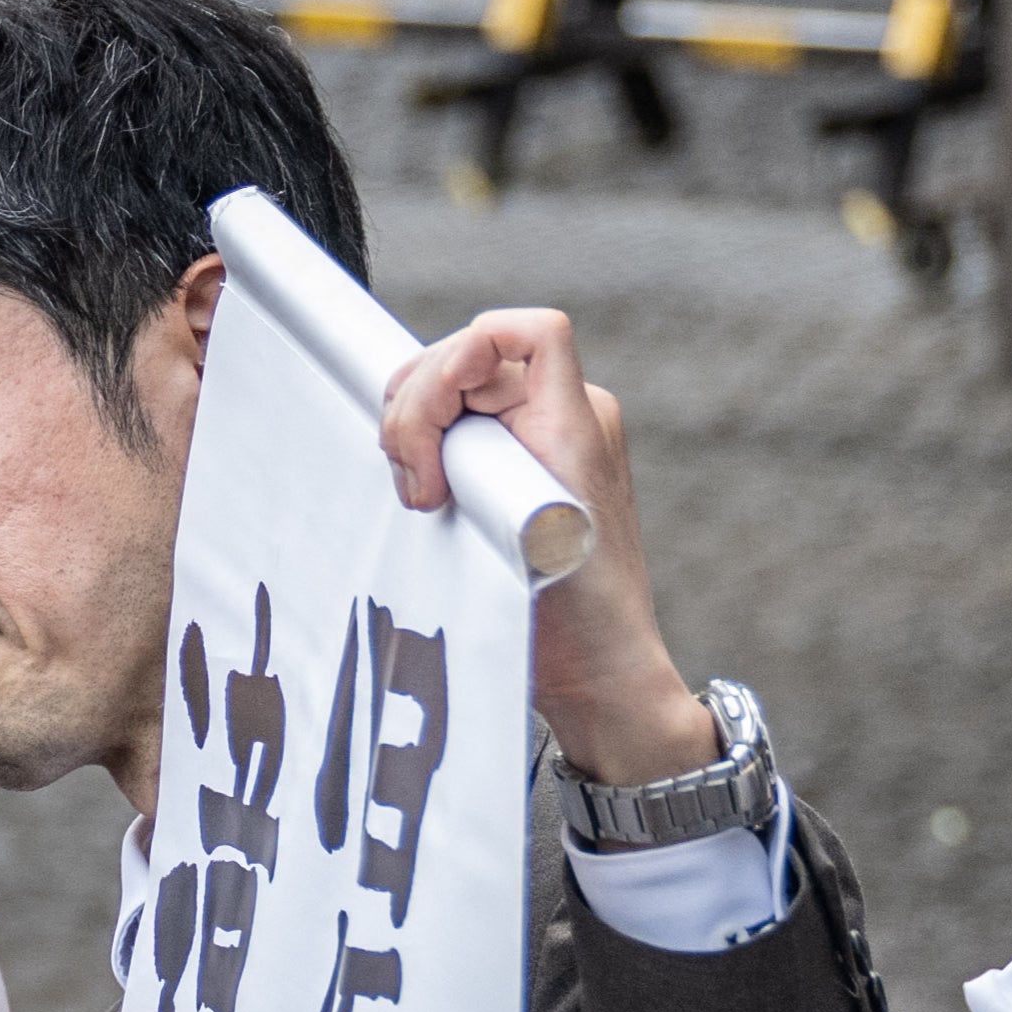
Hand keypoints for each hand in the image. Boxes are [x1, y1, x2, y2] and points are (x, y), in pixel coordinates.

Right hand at [374, 308, 708, 790]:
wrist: (598, 677)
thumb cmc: (575, 624)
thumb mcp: (530, 534)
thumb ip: (478, 465)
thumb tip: (418, 424)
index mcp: (576, 423)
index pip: (527, 334)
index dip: (466, 351)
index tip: (434, 427)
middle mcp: (562, 421)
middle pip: (469, 358)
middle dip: (419, 407)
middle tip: (414, 486)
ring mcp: (535, 447)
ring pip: (451, 394)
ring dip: (413, 435)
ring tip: (418, 500)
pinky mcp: (510, 476)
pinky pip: (455, 434)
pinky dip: (422, 456)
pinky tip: (421, 503)